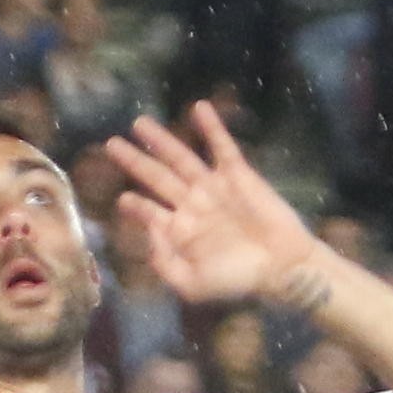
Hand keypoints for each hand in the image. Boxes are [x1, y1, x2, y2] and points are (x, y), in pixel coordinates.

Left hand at [103, 106, 324, 307]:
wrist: (282, 267)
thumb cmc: (239, 280)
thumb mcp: (192, 285)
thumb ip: (164, 263)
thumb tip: (150, 229)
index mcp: (180, 231)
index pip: (148, 212)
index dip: (134, 206)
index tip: (123, 199)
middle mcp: (192, 205)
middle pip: (156, 177)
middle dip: (133, 160)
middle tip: (111, 144)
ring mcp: (214, 187)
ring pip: (180, 157)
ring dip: (160, 139)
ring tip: (139, 122)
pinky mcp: (238, 174)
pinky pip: (221, 146)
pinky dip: (212, 127)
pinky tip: (199, 107)